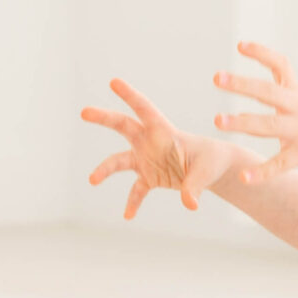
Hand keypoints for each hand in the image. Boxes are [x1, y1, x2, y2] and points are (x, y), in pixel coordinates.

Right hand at [81, 77, 244, 217]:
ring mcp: (147, 159)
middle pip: (122, 126)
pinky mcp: (149, 177)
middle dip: (104, 118)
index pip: (145, 110)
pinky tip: (128, 215)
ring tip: (92, 180)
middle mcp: (150, 142)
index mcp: (165, 132)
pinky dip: (132, 203)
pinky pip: (136, 191)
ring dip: (105, 169)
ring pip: (119, 160)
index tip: (114, 82)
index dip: (130, 96)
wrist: (213, 170)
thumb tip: (189, 204)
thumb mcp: (207, 171)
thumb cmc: (212, 161)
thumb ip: (195, 186)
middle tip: (84, 112)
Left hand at [210, 42, 297, 185]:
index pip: (281, 66)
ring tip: (217, 120)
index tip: (241, 45)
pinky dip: (261, 172)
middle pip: (268, 92)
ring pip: (269, 125)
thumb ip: (279, 101)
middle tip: (217, 78)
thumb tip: (247, 100)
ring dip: (241, 122)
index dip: (262, 53)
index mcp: (297, 97)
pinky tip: (244, 177)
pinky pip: (280, 164)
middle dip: (241, 84)